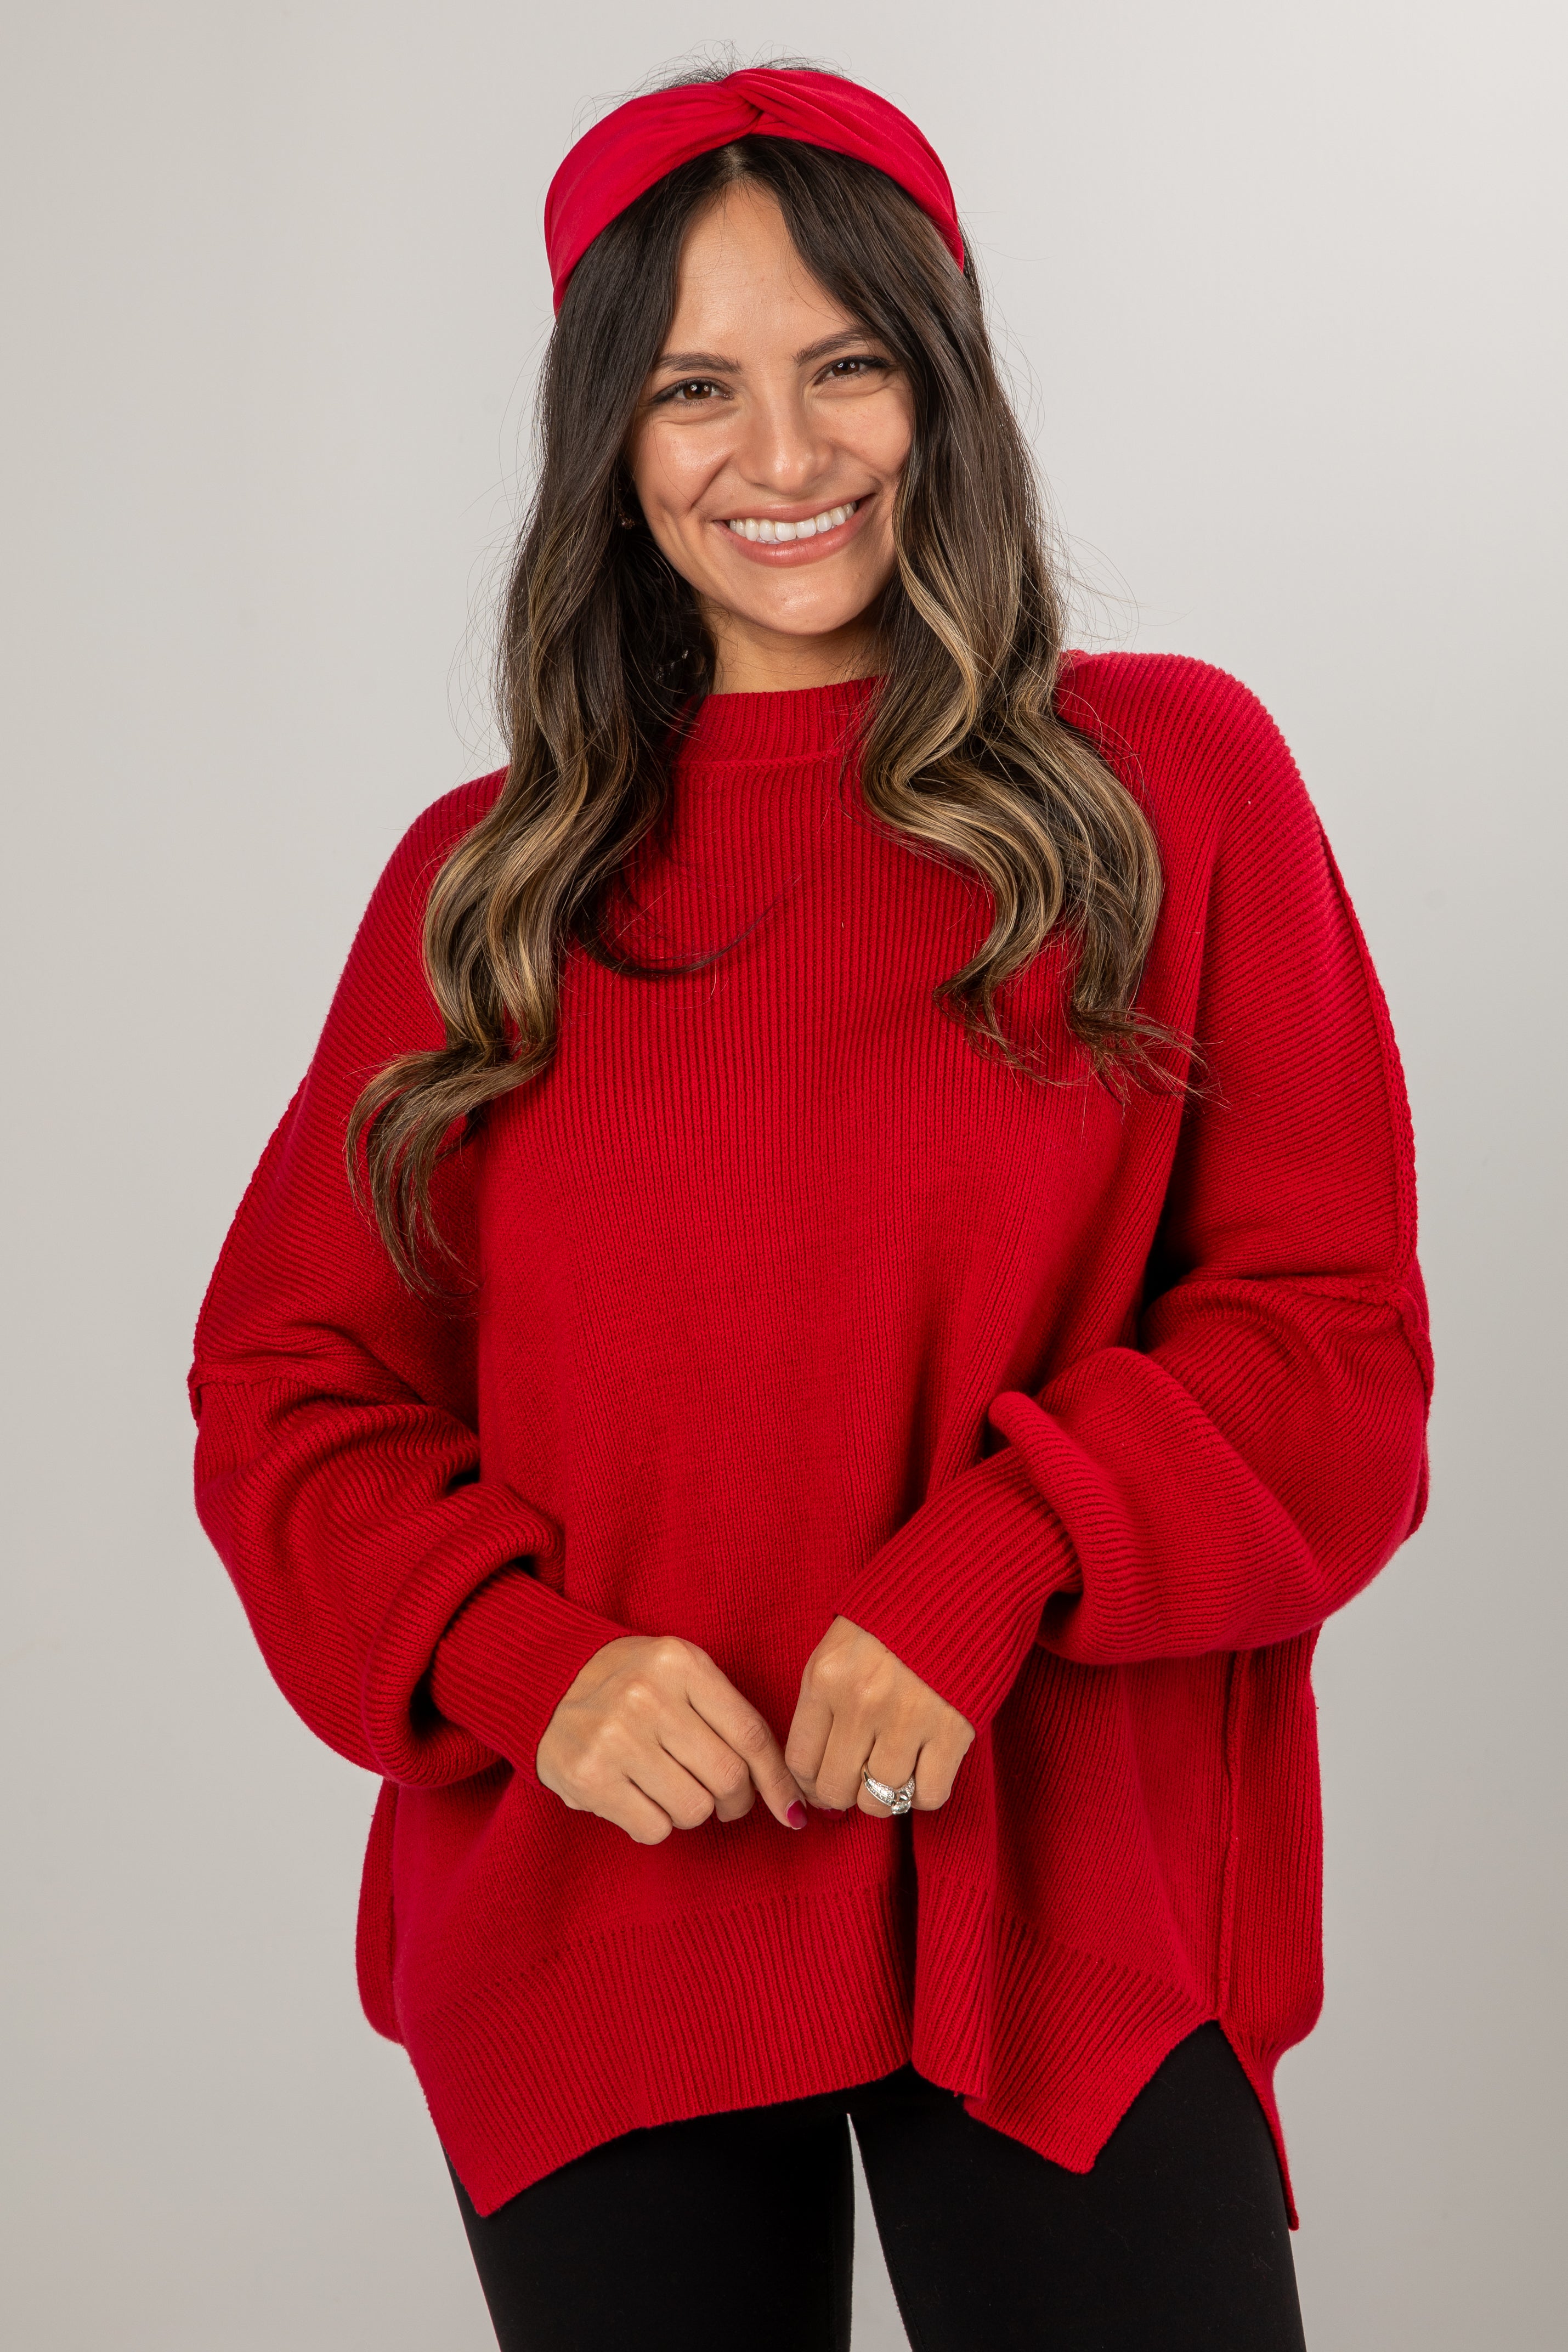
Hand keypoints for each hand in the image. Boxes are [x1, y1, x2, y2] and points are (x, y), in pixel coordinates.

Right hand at [537, 1634, 805, 1845]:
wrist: (548, 1685)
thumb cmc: (633, 1684)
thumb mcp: (681, 1674)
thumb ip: (730, 1717)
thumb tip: (787, 1795)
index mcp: (681, 1663)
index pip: (750, 1734)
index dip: (776, 1780)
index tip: (790, 1809)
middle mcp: (647, 1696)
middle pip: (728, 1777)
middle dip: (736, 1801)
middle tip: (726, 1801)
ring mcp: (615, 1737)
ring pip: (694, 1809)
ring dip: (693, 1812)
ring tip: (672, 1790)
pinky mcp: (589, 1777)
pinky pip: (654, 1828)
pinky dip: (655, 1824)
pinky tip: (639, 1798)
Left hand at [785, 1617, 974, 1817]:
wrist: (966, 1575)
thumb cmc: (900, 1610)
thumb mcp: (842, 1643)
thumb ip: (826, 1700)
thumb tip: (816, 1771)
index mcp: (825, 1677)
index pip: (800, 1762)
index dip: (811, 1784)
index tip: (825, 1783)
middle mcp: (859, 1702)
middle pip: (835, 1789)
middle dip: (845, 1794)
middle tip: (860, 1781)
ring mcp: (906, 1719)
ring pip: (880, 1799)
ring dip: (887, 1794)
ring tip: (896, 1771)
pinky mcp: (952, 1730)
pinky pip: (929, 1794)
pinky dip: (926, 1791)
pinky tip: (927, 1767)